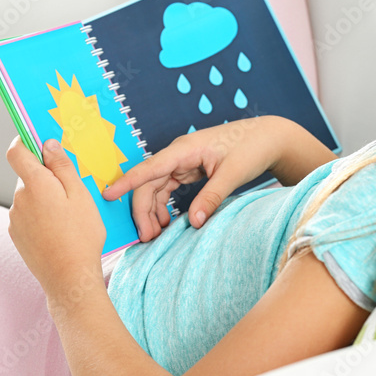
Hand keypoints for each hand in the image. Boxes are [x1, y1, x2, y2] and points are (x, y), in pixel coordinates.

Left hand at [6, 135, 105, 298]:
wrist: (69, 277)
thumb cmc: (81, 236)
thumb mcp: (80, 195)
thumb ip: (62, 167)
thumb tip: (48, 145)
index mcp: (36, 184)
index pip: (17, 151)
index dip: (25, 141)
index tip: (39, 141)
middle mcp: (19, 199)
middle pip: (27, 175)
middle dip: (46, 177)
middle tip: (71, 190)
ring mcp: (15, 218)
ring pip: (29, 196)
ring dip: (44, 198)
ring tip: (68, 216)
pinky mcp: (16, 234)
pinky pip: (27, 215)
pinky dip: (41, 216)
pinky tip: (59, 230)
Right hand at [102, 116, 285, 240]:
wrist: (269, 137)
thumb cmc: (252, 148)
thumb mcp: (233, 174)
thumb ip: (212, 196)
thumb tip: (193, 222)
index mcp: (185, 149)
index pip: (149, 167)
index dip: (126, 182)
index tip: (106, 195)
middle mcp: (179, 153)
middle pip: (149, 182)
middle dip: (143, 210)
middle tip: (147, 238)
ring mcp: (184, 161)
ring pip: (156, 187)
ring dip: (152, 210)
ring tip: (156, 235)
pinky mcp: (190, 169)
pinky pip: (168, 188)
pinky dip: (164, 205)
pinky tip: (168, 222)